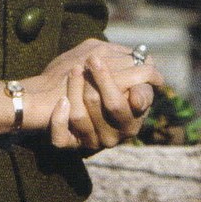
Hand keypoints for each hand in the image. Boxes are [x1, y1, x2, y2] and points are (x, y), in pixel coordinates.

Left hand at [45, 42, 164, 150]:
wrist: (84, 101)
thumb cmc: (117, 90)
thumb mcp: (136, 88)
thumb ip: (141, 86)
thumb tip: (138, 98)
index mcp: (129, 123)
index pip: (116, 104)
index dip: (105, 81)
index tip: (96, 58)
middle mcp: (110, 137)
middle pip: (96, 106)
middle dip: (90, 79)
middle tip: (88, 57)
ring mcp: (89, 141)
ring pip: (78, 116)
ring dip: (74, 88)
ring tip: (74, 69)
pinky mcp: (69, 144)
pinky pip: (60, 138)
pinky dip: (59, 119)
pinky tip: (62, 101)